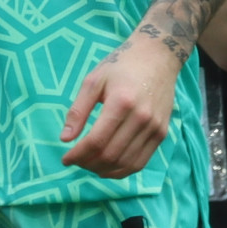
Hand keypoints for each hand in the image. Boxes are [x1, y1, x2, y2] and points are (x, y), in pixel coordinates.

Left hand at [60, 34, 179, 176]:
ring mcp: (155, 128)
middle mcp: (141, 118)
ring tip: (89, 165)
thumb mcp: (93, 81)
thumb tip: (64, 139)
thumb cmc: (121, 65)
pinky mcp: (162, 133)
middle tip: (76, 161)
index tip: (65, 159)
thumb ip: (78, 110)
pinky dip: (122, 170)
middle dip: (87, 164)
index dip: (78, 155)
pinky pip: (141, 162)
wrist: (158, 57)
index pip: (96, 141)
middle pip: (110, 155)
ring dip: (103, 170)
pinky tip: (108, 167)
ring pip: (126, 164)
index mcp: (122, 102)